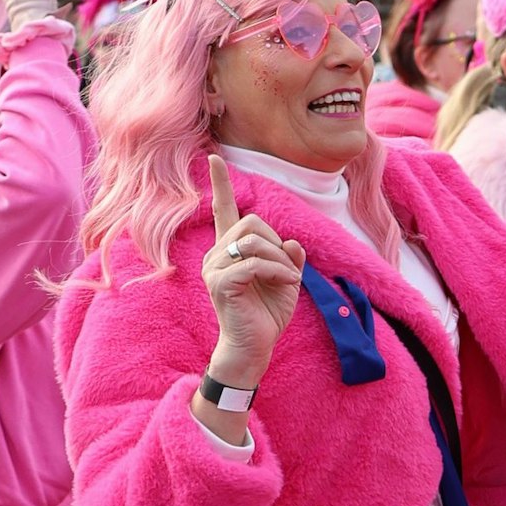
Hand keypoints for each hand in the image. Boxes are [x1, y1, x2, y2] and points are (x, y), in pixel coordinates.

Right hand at [201, 155, 307, 387]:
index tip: (213, 158)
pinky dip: (278, 271)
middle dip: (277, 243)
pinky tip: (285, 285)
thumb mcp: (286, 281)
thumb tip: (292, 242)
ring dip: (281, 260)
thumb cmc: (267, 314)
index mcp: (230, 250)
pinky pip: (255, 263)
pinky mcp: (221, 283)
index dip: (220, 185)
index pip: (223, 211)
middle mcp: (217, 255)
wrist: (255, 347)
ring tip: (287, 281)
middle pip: (252, 223)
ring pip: (253, 241)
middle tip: (288, 271)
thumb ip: (289, 259)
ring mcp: (215, 268)